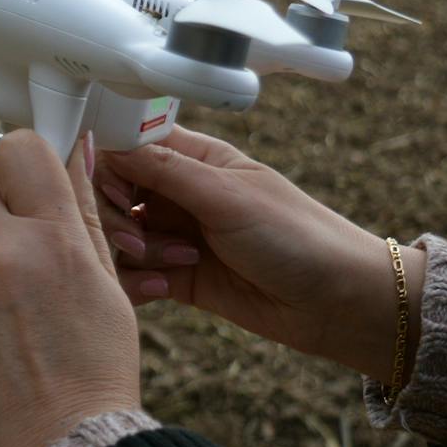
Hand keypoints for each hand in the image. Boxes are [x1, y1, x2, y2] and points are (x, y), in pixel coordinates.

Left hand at [0, 131, 140, 446]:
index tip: (24, 180)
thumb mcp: (108, 288)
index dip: (23, 163)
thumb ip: (82, 216)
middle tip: (14, 251)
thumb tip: (77, 156)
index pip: (21, 149)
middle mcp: (1, 254)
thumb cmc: (93, 379)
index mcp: (55, 239)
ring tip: (5, 313)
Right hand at [95, 126, 422, 383]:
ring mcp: (177, 236)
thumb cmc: (299, 237)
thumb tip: (106, 143)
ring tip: (169, 266)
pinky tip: (163, 290)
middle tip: (139, 239)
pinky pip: (135, 274)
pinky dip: (137, 282)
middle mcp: (179, 194)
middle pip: (114, 194)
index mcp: (194, 159)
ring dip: (131, 253)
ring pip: (119, 236)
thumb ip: (163, 169)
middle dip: (117, 217)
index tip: (115, 192)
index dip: (109, 166)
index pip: (127, 147)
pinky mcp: (179, 277)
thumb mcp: (227, 195)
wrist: (340, 304)